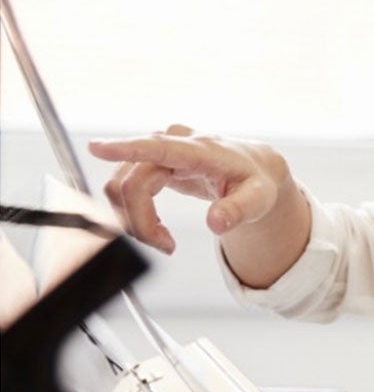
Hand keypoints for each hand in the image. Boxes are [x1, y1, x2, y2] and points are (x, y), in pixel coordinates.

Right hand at [86, 127, 307, 288]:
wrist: (255, 170)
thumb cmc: (256, 182)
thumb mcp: (258, 199)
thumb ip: (239, 211)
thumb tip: (216, 222)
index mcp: (201, 150)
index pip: (159, 147)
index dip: (126, 148)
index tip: (96, 148)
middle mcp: (176, 143)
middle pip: (134, 182)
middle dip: (140, 221)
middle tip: (165, 247)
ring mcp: (162, 150)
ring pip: (124, 186)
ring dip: (135, 219)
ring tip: (164, 240)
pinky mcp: (154, 160)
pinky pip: (126, 187)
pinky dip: (134, 213)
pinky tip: (156, 227)